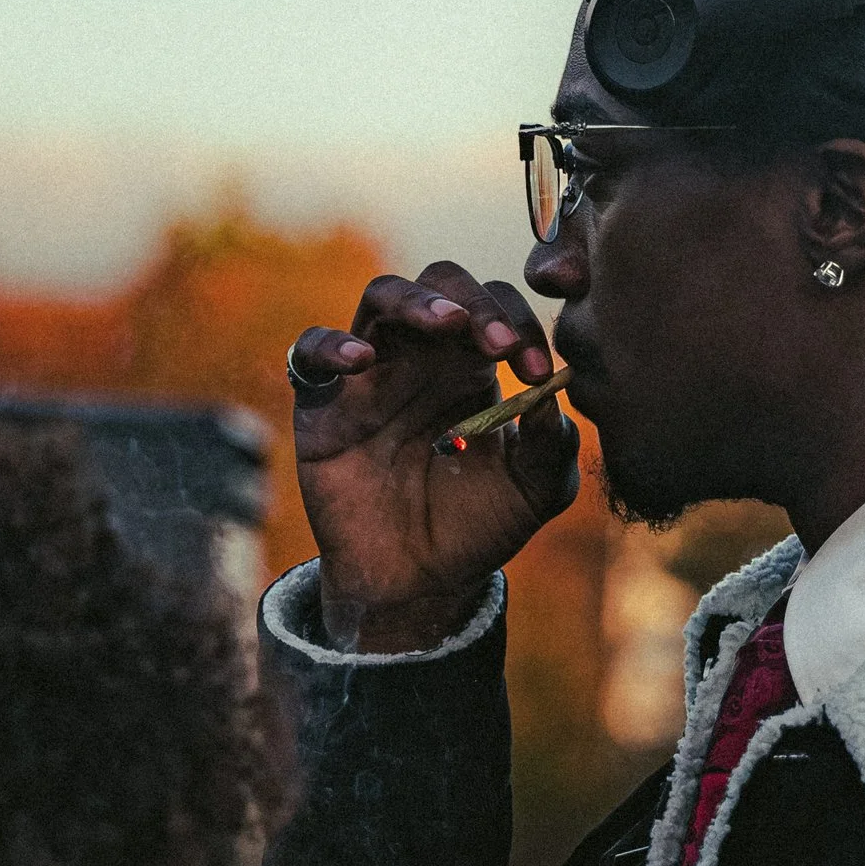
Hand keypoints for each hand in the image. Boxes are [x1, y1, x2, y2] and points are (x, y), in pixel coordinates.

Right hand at [287, 264, 577, 651]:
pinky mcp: (324, 404)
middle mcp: (423, 357)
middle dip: (476, 301)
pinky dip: (331, 344)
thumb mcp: (535, 490)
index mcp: (475, 365)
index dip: (520, 324)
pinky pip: (310, 350)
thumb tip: (554, 389)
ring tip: (448, 324)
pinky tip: (362, 360)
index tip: (537, 370)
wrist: (418, 582)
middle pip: (442, 282)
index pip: (497, 308)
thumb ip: (552, 443)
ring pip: (382, 297)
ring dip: (417, 300)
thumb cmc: (478, 527)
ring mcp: (371, 374)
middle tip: (500, 345)